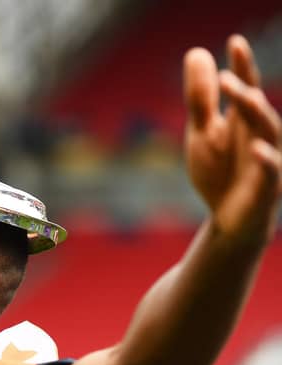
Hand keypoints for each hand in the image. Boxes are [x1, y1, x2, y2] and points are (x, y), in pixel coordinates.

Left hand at [184, 34, 281, 245]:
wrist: (227, 218)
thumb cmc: (219, 171)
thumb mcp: (203, 132)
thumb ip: (201, 98)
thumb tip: (197, 53)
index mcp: (243, 121)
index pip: (245, 88)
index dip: (242, 66)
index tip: (234, 42)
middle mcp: (260, 135)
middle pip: (256, 108)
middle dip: (244, 90)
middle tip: (226, 76)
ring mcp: (267, 160)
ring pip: (269, 133)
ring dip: (258, 115)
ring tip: (247, 96)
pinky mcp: (268, 188)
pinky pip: (271, 172)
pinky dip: (266, 159)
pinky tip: (256, 148)